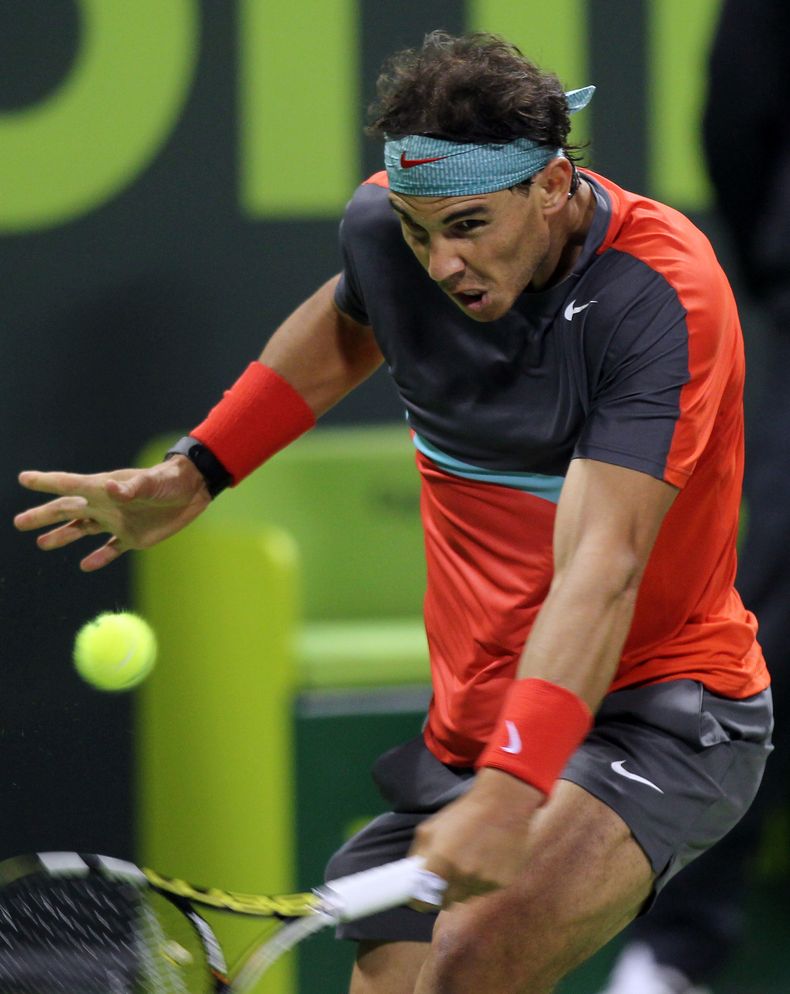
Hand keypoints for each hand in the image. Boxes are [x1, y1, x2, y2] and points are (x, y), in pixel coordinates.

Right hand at [14, 456, 211, 571]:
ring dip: (63, 537)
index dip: (45, 482)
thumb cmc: (170, 480)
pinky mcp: (133, 537)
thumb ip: (131, 487)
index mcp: (104, 488)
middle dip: (43, 516)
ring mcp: (117, 521)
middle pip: (67, 511)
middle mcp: (106, 505)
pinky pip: (111, 549)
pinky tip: (85, 565)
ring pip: (83, 531)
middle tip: (18, 522)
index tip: (23, 478)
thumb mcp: (151, 483)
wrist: (193, 490)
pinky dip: (99, 557)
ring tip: (41, 543)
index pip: (68, 485)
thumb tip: (112, 488)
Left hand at [410, 767, 542, 906]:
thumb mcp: (430, 829)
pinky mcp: (501, 883)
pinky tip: (486, 859)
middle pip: (445, 902)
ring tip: (470, 859)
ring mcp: (483, 881)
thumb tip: (410, 877)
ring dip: (463, 885)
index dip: (418, 899)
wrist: (503, 805)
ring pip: (466, 896)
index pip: (423, 901)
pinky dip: (482, 880)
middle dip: (441, 891)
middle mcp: (462, 876)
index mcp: (441, 862)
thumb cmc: (463, 814)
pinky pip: (485, 890)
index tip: (418, 895)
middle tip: (446, 872)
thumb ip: (417, 856)